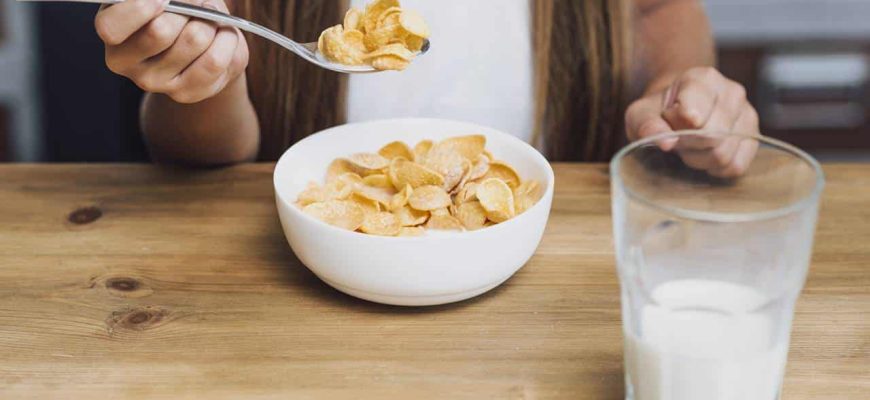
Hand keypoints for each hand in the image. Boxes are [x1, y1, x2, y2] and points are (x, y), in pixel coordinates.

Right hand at [95, 0, 248, 103]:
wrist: (205, 39)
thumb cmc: (179, 8)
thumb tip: (180, 0)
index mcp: (111, 29)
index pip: (111, 27)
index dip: (139, 9)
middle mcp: (125, 62)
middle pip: (159, 32)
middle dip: (187, 8)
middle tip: (198, 2)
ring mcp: (153, 82)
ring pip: (192, 41)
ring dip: (210, 21)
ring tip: (211, 17)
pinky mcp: (183, 93)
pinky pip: (214, 61)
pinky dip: (226, 40)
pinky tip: (224, 34)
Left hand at [625, 67, 759, 177]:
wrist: (678, 110)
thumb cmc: (659, 112)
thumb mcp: (641, 114)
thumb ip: (647, 124)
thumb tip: (666, 142)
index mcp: (703, 78)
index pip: (694, 117)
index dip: (676, 129)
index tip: (669, 122)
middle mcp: (732, 92)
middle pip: (712, 138)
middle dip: (687, 148)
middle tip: (677, 140)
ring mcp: (748, 114)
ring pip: (724, 154)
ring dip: (699, 159)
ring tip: (689, 147)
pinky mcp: (754, 137)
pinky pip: (736, 166)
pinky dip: (716, 168)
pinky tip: (705, 155)